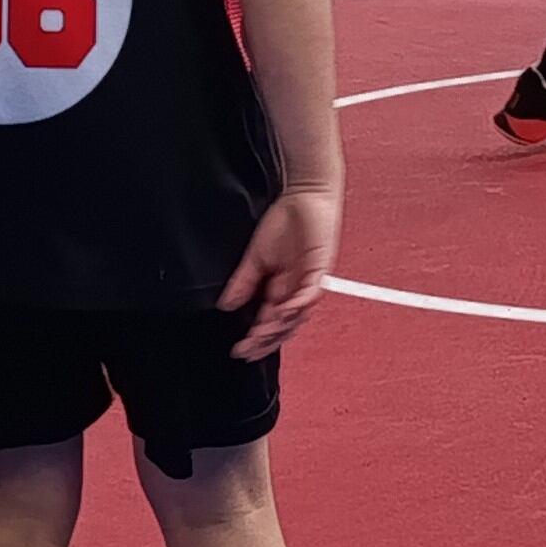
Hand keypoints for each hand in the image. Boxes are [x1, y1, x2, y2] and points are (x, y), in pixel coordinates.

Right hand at [222, 184, 339, 358]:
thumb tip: (226, 304)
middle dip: (265, 340)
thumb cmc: (285, 222)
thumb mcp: (255, 255)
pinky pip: (309, 294)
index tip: (239, 350)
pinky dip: (297, 306)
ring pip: (297, 316)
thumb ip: (243, 281)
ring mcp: (308, 283)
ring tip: (261, 335)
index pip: (268, 321)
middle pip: (283, 326)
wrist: (305, 196)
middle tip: (248, 349)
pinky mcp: (319, 271)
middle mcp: (295, 290)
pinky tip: (282, 313)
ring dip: (279, 327)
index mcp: (281, 289)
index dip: (256, 338)